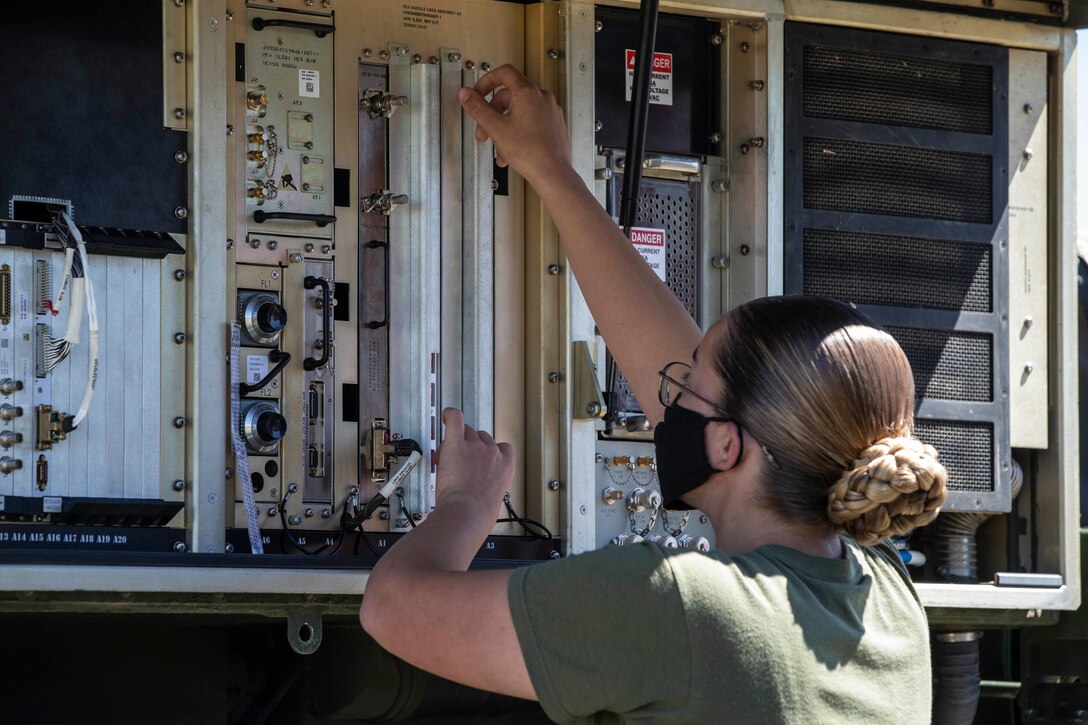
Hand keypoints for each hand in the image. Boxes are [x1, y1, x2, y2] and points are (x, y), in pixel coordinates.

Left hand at [433, 408, 514, 517]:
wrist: (467, 512)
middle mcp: (493, 451)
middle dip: (471, 446)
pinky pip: (455, 419)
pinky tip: (445, 415)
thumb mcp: (494, 499)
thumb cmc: (479, 513)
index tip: (481, 458)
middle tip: (459, 461)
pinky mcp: (456, 443)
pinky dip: (450, 415)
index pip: (502, 448)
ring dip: (460, 439)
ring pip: (468, 431)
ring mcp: (475, 446)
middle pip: (482, 438)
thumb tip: (481, 487)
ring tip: (447, 454)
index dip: (490, 452)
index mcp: (506, 465)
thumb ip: (489, 486)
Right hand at [458, 65, 570, 184]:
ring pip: (518, 113)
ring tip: (498, 149)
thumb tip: (466, 94)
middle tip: (483, 133)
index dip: (486, 82)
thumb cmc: (530, 153)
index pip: (504, 73)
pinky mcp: (553, 125)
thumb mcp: (496, 129)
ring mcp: (550, 111)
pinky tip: (511, 152)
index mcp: (528, 93)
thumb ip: (478, 108)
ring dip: (503, 129)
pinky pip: (530, 123)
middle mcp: (542, 98)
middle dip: (492, 116)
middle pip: (509, 97)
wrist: (553, 174)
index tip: (477, 94)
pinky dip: (517, 133)